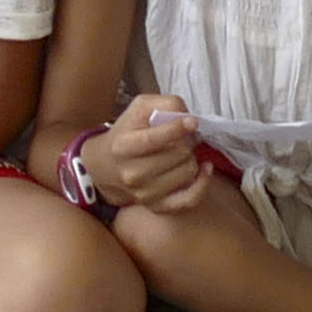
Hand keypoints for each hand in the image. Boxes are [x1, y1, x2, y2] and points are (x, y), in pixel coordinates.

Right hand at [79, 93, 204, 214]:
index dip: (177, 129)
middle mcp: (132, 174)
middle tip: (184, 137)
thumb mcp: (139, 108)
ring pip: (188, 172)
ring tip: (184, 152)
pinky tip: (205, 169)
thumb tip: (187, 116)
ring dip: (192, 158)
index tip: (192, 122)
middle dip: (187, 141)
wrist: (106, 166)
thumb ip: (164, 104)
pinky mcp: (156, 206)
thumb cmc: (127, 133)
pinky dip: (202, 183)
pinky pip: (189, 199)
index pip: (153, 140)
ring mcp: (144, 193)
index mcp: (123, 147)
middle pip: (178, 154)